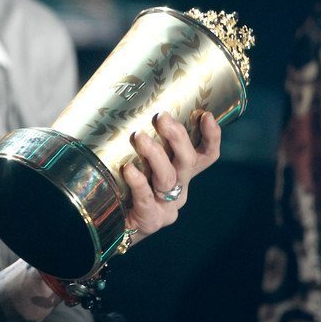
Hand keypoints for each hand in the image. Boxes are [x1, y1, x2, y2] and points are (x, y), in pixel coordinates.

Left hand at [121, 109, 220, 242]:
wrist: (109, 224)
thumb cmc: (121, 183)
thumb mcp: (136, 159)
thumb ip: (135, 137)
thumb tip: (113, 97)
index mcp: (181, 173)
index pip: (206, 155)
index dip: (211, 136)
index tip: (205, 115)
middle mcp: (179, 188)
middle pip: (187, 161)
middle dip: (178, 137)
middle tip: (161, 117)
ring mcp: (166, 205)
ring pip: (167, 178)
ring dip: (155, 154)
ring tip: (138, 137)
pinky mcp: (151, 219)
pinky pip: (146, 197)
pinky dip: (138, 181)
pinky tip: (128, 168)